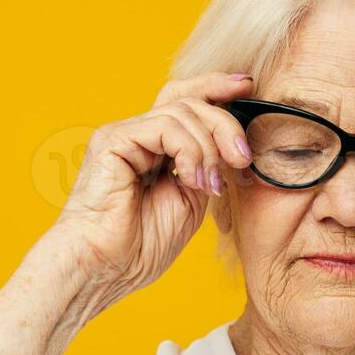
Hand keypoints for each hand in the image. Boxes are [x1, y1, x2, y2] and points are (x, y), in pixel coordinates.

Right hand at [48, 72, 255, 306]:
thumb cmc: (141, 245)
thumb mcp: (192, 200)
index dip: (217, 88)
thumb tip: (233, 145)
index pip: (187, 101)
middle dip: (225, 123)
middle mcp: (138, 135)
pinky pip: (164, 126)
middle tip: (243, 157)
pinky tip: (191, 180)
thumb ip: (208, 167)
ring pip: (182, 112)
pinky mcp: (113, 140)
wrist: (106, 268)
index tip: (248, 87)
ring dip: (209, 149)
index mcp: (156, 148)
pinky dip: (189, 151)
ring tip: (210, 186)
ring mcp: (124, 135)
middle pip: (190, 100)